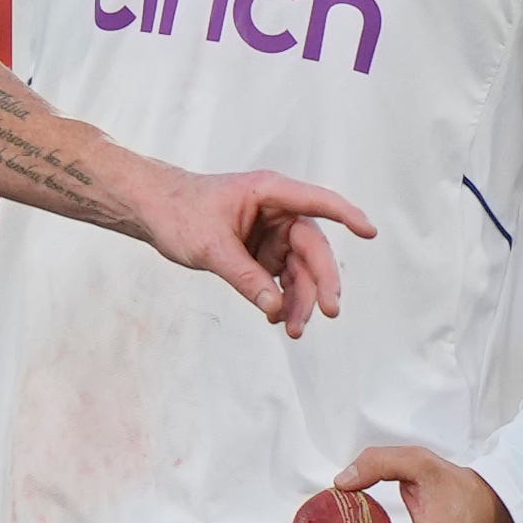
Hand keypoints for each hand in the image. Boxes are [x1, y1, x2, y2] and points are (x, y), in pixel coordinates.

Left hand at [131, 167, 376, 334]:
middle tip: (329, 311)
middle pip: (312, 247)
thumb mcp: (210, 247)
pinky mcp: (262, 253)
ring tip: (295, 330)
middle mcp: (277, 211)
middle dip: (322, 281)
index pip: (316, 202)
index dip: (346, 215)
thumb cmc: (179, 212)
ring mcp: (271, 234)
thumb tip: (275, 307)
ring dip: (301, 300)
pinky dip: (283, 299)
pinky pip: (282, 279)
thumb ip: (244, 276)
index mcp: (269, 192)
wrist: (153, 212)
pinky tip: (279, 319)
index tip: (370, 232)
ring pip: (300, 270)